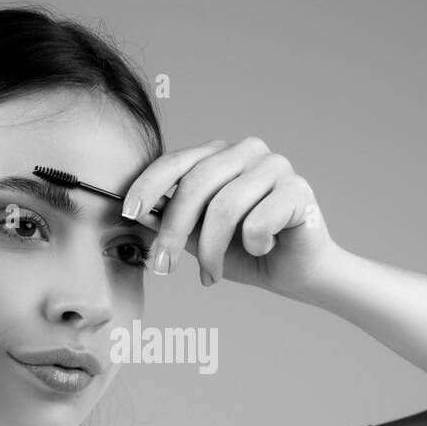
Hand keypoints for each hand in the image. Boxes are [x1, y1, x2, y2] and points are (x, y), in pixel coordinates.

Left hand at [121, 137, 339, 298]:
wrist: (297, 273)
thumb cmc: (246, 253)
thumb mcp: (198, 238)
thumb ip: (171, 220)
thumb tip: (138, 211)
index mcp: (220, 155)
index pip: (176, 162)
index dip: (148, 185)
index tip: (128, 213)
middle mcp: (247, 151)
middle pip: (196, 184)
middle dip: (174, 230)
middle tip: (163, 266)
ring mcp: (275, 166)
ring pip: (224, 207)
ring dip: (212, 250)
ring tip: (212, 274)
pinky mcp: (298, 189)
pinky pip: (258, 222)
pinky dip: (254, 246)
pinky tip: (264, 249)